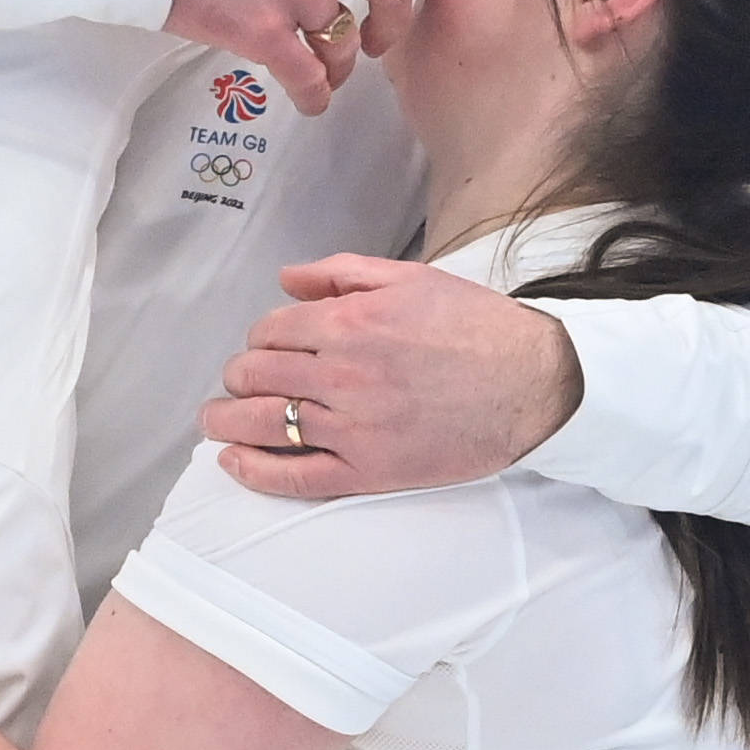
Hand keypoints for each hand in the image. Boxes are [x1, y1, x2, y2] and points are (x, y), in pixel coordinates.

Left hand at [201, 255, 585, 496]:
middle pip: (255, 377)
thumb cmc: (474, 326)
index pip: (269, 332)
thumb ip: (339, 272)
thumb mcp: (409, 279)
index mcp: (348, 325)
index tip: (267, 346)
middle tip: (241, 382)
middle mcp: (343, 376)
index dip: (260, 338)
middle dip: (239, 377)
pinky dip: (255, 472)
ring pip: (264, 425)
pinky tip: (233, 462)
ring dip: (225, 422)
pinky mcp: (370, 470)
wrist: (535, 382)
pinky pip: (296, 477)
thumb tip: (285, 280)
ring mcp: (354, 428)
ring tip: (215, 421)